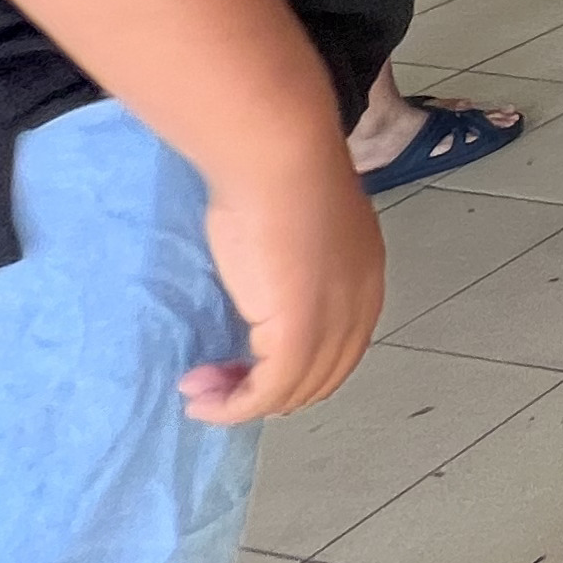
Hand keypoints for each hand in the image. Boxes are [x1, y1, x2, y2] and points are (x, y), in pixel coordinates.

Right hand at [181, 155, 384, 423]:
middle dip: (267, 389)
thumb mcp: (291, 225)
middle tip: (214, 383)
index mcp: (364, 274)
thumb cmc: (275, 174)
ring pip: (294, 389)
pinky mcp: (299, 333)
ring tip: (199, 391)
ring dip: (242, 400)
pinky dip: (234, 406)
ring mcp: (335, 319)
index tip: (243, 363)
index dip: (294, 365)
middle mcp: (359, 303)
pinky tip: (202, 397)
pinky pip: (268, 392)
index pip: (339, 344)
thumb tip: (262, 278)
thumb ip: (289, 260)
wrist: (277, 157)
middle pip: (321, 374)